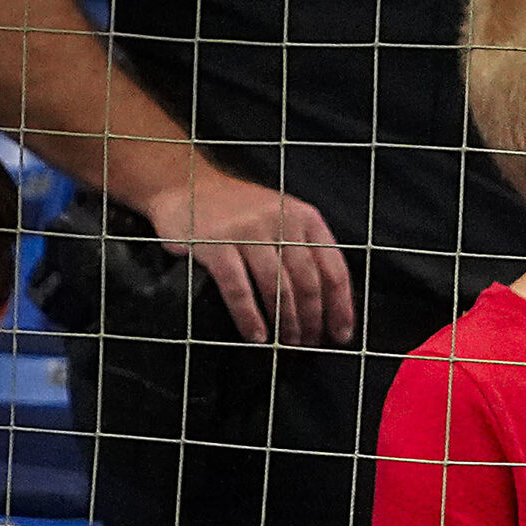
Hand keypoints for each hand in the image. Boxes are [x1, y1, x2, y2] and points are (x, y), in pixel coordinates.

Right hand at [141, 162, 354, 348]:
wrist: (184, 183)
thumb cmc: (237, 208)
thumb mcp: (281, 215)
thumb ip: (305, 246)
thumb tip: (328, 301)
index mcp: (304, 218)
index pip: (334, 270)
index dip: (341, 308)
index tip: (341, 334)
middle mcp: (280, 221)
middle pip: (308, 283)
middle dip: (311, 320)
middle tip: (308, 342)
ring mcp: (247, 231)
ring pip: (278, 288)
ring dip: (285, 322)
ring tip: (287, 342)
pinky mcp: (215, 244)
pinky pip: (239, 289)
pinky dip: (249, 317)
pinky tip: (256, 335)